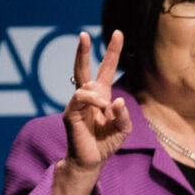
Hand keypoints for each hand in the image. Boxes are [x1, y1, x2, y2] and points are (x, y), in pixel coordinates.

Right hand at [53, 31, 128, 194]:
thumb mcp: (123, 129)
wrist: (92, 161)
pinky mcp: (70, 113)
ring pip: (85, 85)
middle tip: (83, 34)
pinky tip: (101, 107)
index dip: (112, 51)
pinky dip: (92, 99)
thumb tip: (115, 101)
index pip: (106, 68)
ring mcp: (77, 104)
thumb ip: (124, 114)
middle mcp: (88, 97)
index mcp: (102, 96)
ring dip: (97, 94)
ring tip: (106, 108)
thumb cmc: (106, 143)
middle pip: (82, 67)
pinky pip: (79, 97)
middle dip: (83, 50)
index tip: (118, 33)